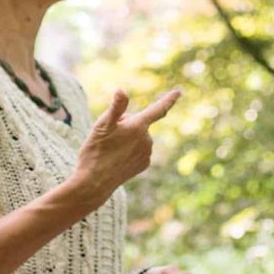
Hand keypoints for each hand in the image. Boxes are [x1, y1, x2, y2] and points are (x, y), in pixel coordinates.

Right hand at [72, 89, 181, 204]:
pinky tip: (117, 158)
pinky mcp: (144, 164)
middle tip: (108, 136)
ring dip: (127, 138)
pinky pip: (138, 150)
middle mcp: (147, 139)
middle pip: (139, 123)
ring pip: (138, 137)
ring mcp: (147, 153)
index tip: (179, 91)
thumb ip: (116, 107)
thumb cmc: (96, 151)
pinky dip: (129, 151)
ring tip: (111, 149)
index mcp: (139, 127)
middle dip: (126, 125)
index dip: (169, 99)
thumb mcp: (102, 126)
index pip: (158, 109)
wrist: (94, 182)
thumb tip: (121, 90)